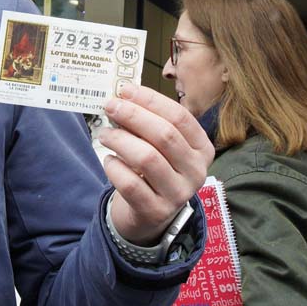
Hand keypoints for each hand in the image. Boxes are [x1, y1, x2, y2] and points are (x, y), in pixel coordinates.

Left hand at [99, 83, 213, 244]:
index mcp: (202, 148)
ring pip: (147, 158)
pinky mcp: (156, 211)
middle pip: (165, 135)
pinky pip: (131, 184)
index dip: (151, 100)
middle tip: (110, 106)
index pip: (180, 117)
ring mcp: (178, 194)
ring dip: (120, 140)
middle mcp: (196, 171)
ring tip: (105, 134)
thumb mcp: (159, 145)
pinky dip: (114, 167)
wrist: (150, 215)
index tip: (125, 90)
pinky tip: (109, 160)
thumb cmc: (154, 170)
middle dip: (133, 116)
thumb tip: (122, 97)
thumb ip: (147, 122)